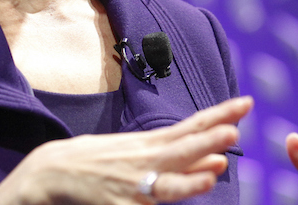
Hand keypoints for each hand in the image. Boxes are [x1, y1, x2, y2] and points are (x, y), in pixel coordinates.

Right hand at [0, 96, 252, 204]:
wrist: (51, 171)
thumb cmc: (102, 161)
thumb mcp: (141, 153)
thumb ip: (181, 162)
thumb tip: (220, 162)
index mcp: (151, 144)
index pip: (192, 126)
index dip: (220, 114)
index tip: (246, 103)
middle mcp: (144, 161)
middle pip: (182, 149)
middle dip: (209, 140)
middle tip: (233, 129)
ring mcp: (131, 186)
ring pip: (166, 186)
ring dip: (190, 179)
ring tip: (213, 173)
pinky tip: (166, 204)